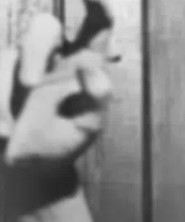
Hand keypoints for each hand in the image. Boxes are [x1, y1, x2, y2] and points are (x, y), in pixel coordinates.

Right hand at [0, 1, 113, 173]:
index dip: (96, 1)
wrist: (22, 164)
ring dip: (16, 73)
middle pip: (46, 26)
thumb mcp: (85, 128)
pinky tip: (3, 123)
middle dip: (37, 48)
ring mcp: (21, 59)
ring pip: (17, 44)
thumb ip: (96, 98)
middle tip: (31, 86)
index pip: (97, 23)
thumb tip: (91, 66)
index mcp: (85, 64)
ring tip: (14, 114)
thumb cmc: (60, 145)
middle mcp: (53, 56)